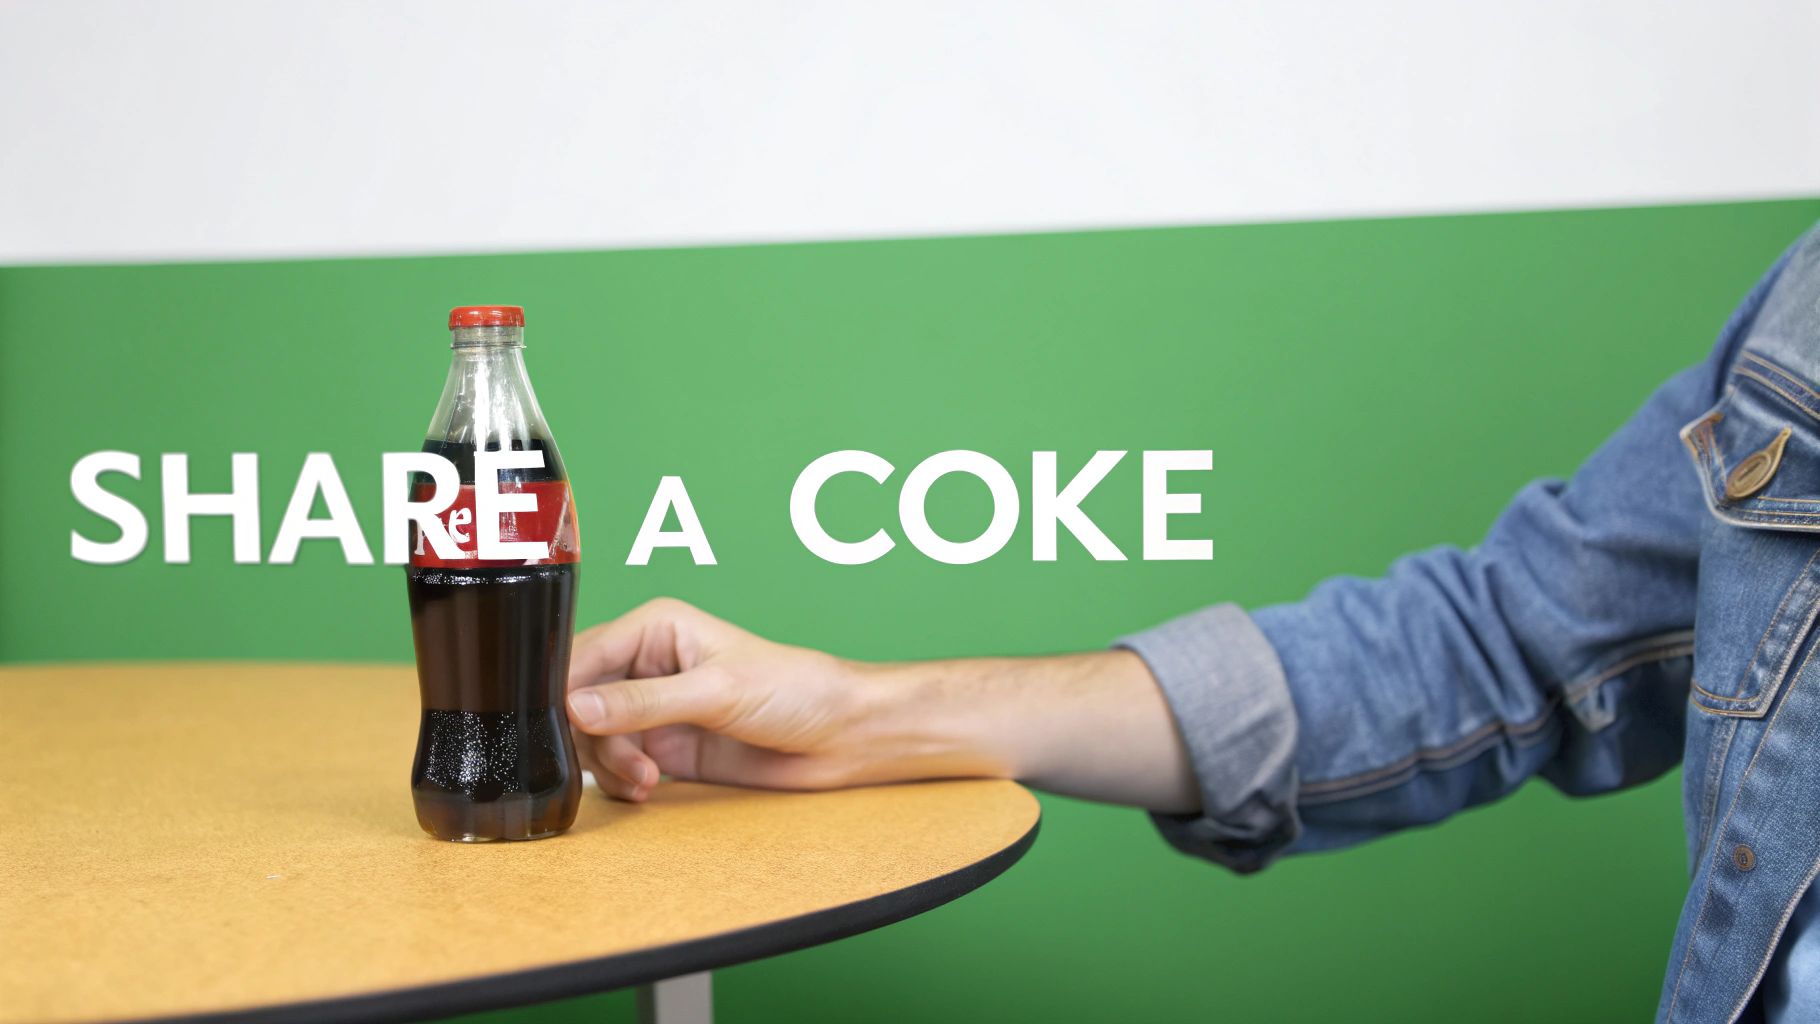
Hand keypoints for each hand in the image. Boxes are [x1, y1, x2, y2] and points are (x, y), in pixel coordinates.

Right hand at [564, 598, 992, 800]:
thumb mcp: (716, 691)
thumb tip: (576, 709)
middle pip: (580, 701)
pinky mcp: (666, 747)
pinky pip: (618, 765)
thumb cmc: (795, 690)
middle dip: (591, 736)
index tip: (559, 725)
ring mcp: (654, 709)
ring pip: (595, 739)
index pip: (582, 654)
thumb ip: (643, 703)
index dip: (563, 691)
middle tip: (624, 760)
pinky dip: (622, 781)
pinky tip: (646, 788)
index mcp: (656, 628)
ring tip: (645, 779)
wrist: (841, 737)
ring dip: (610, 763)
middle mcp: (647, 665)